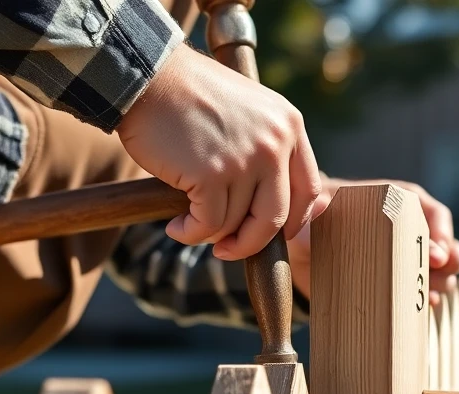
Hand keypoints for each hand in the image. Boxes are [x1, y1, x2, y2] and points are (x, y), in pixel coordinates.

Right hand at [117, 45, 321, 260]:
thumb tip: (272, 206)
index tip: (270, 234)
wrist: (149, 78)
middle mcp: (275, 143)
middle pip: (277, 217)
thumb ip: (269, 148)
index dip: (293, 222)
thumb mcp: (250, 110)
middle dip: (251, 242)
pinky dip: (191, 234)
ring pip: (237, 224)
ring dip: (210, 234)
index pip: (309, 190)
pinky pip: (208, 225)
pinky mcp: (211, 175)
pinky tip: (177, 227)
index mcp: (289, 126)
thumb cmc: (191, 96)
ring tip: (188, 224)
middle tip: (229, 249)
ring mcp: (245, 160)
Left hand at [287, 176, 458, 303]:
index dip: (441, 235)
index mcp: (401, 204)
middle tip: (436, 275)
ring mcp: (409, 262)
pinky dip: (426, 303)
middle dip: (449, 264)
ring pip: (443, 274)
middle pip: (449, 248)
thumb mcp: (315, 211)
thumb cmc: (316, 218)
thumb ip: (317, 209)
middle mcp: (412, 232)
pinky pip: (424, 296)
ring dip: (440, 285)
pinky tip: (421, 308)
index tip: (436, 256)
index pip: (434, 216)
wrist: (304, 250)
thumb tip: (320, 205)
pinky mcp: (399, 286)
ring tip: (429, 295)